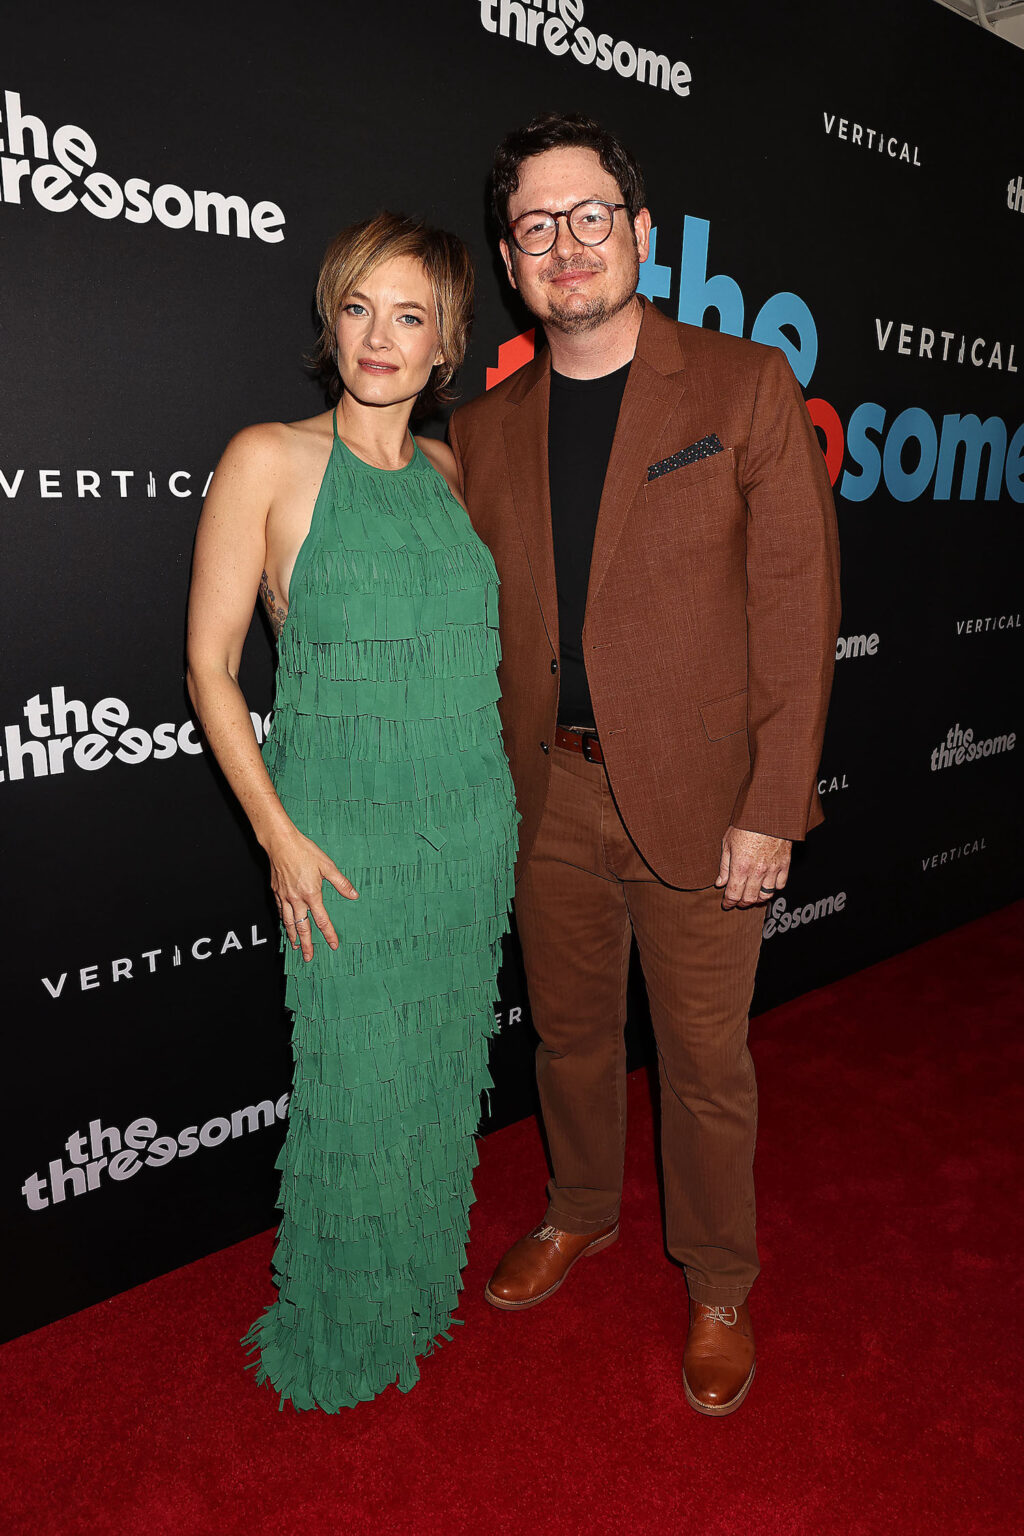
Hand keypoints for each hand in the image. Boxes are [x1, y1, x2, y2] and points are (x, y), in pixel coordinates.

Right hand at [266, 827, 358, 960]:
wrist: (280, 843)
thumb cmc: (304, 851)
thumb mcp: (327, 866)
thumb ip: (341, 883)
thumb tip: (353, 894)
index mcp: (311, 894)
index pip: (322, 920)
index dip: (329, 934)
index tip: (334, 945)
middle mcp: (297, 899)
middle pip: (303, 928)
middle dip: (307, 944)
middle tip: (308, 957)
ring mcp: (285, 896)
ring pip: (289, 922)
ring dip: (293, 936)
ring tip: (296, 946)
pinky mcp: (276, 891)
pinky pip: (280, 911)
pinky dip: (284, 921)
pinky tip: (285, 925)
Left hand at [715, 826, 791, 909]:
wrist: (768, 812)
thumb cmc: (746, 824)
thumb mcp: (727, 843)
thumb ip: (724, 866)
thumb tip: (720, 883)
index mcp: (740, 866)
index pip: (734, 894)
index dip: (729, 903)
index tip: (727, 904)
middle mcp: (757, 871)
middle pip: (750, 898)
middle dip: (742, 903)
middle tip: (738, 902)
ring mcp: (772, 869)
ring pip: (766, 895)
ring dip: (757, 899)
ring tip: (752, 897)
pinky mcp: (784, 864)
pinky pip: (780, 885)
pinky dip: (773, 889)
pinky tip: (767, 886)